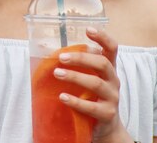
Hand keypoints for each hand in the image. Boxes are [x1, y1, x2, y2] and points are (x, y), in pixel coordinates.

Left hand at [54, 28, 132, 142]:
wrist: (105, 127)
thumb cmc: (91, 97)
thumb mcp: (86, 78)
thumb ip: (73, 65)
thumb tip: (43, 49)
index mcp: (108, 68)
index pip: (111, 48)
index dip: (102, 37)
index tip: (88, 29)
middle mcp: (113, 80)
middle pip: (102, 63)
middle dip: (81, 58)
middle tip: (61, 57)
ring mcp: (112, 97)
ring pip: (96, 83)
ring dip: (75, 77)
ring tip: (57, 73)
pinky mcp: (107, 114)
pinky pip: (92, 107)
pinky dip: (76, 101)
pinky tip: (62, 97)